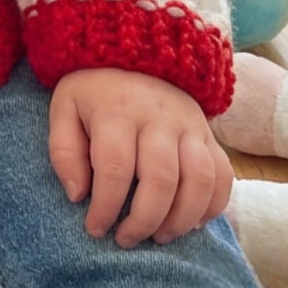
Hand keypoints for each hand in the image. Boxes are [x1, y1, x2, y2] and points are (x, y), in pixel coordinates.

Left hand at [48, 67, 232, 247]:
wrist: (134, 48)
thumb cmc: (94, 89)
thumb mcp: (65, 108)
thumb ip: (64, 151)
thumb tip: (77, 196)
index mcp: (116, 110)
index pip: (115, 168)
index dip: (106, 207)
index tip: (95, 228)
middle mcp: (157, 117)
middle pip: (161, 179)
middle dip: (144, 220)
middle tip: (126, 239)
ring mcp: (189, 124)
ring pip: (198, 180)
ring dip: (181, 219)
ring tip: (159, 236)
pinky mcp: (208, 133)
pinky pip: (223, 175)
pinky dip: (212, 206)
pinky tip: (191, 222)